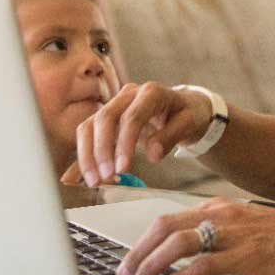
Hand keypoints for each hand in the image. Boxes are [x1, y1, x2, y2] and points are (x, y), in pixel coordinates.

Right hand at [61, 81, 211, 186]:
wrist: (181, 106)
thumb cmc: (186, 114)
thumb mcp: (189, 123)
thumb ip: (171, 136)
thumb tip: (153, 154)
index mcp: (151, 92)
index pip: (132, 116)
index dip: (124, 143)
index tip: (122, 169)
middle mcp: (128, 94)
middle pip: (105, 118)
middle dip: (101, 150)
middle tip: (105, 178)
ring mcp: (114, 105)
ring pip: (90, 126)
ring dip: (88, 155)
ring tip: (95, 181)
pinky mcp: (105, 118)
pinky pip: (88, 134)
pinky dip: (85, 155)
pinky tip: (85, 175)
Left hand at [118, 197, 274, 274]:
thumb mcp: (245, 223)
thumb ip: (217, 229)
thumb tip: (185, 248)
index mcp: (219, 206)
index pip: (168, 219)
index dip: (143, 241)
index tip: (130, 259)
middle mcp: (222, 215)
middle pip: (164, 228)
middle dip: (137, 253)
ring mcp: (233, 234)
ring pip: (177, 244)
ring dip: (150, 266)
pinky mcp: (246, 255)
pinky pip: (202, 265)